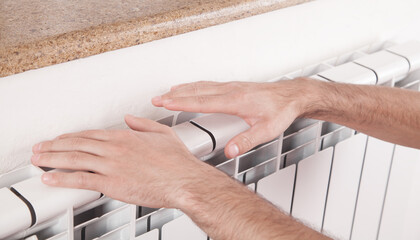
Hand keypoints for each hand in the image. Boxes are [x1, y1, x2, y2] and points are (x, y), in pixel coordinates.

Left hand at [30, 115, 219, 208]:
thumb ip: (143, 124)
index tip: (61, 138)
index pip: (91, 134)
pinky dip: (62, 179)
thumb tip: (130, 118)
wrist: (185, 181)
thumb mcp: (163, 134)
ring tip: (38, 159)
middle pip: (77, 144)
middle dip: (54, 145)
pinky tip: (50, 178)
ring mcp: (112, 165)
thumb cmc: (177, 162)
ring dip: (52, 159)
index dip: (72, 136)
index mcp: (126, 136)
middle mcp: (115, 148)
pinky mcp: (112, 183)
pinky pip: (81, 180)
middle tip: (40, 147)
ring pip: (74, 159)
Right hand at [152, 78, 316, 157]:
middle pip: (196, 92)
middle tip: (156, 99)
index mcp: (236, 101)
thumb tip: (229, 151)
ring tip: (166, 93)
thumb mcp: (267, 130)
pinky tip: (190, 88)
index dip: (181, 103)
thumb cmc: (281, 111)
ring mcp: (232, 87)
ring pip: (201, 86)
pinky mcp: (234, 87)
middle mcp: (231, 91)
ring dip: (182, 89)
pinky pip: (208, 85)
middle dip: (174, 95)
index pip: (202, 102)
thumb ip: (246, 141)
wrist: (293, 96)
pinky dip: (194, 86)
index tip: (165, 102)